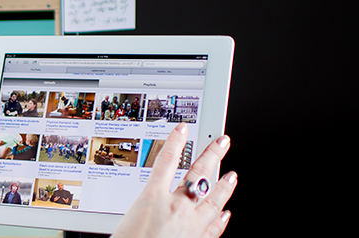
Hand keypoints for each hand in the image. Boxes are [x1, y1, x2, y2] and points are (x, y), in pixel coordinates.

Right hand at [111, 123, 237, 237]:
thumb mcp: (125, 218)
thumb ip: (142, 207)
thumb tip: (148, 205)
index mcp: (153, 199)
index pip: (167, 161)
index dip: (176, 142)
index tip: (183, 129)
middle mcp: (176, 209)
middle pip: (198, 175)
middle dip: (212, 156)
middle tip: (223, 142)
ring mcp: (190, 226)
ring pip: (213, 201)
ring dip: (224, 187)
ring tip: (232, 175)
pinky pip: (214, 229)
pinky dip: (222, 220)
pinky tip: (227, 214)